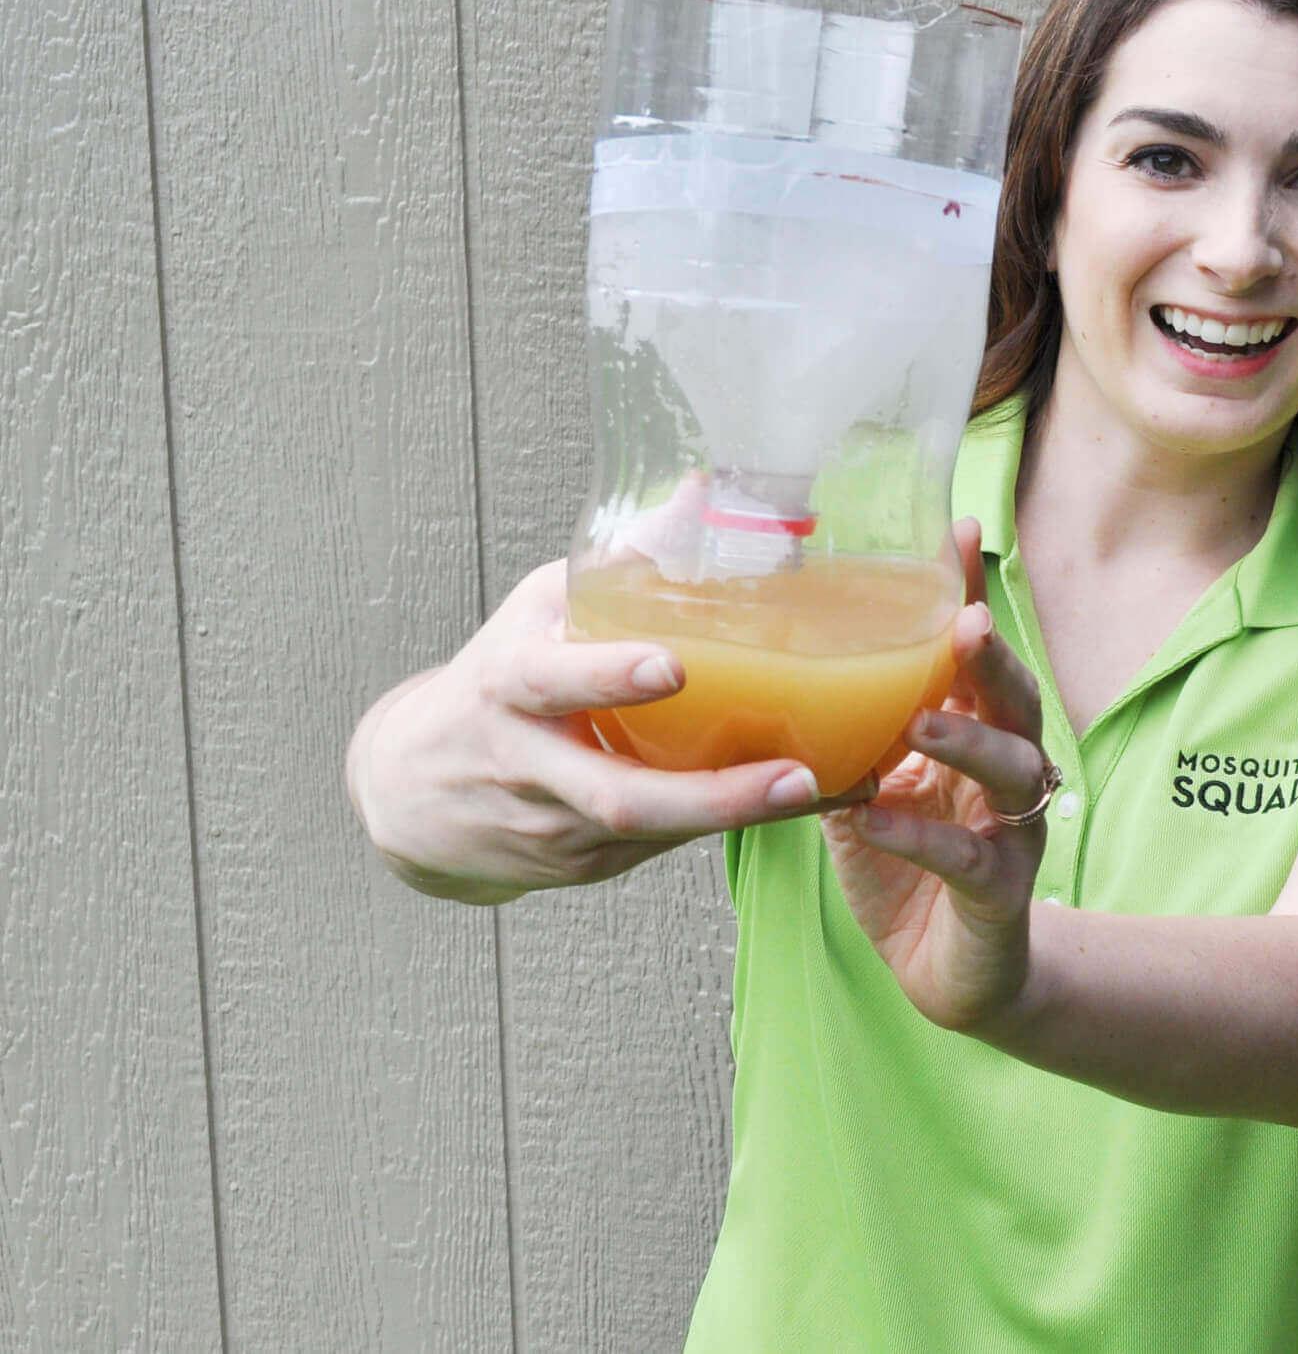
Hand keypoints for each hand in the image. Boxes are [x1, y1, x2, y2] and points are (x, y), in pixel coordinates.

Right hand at [346, 557, 876, 902]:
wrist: (410, 789)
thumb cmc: (498, 679)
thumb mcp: (542, 608)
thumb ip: (623, 561)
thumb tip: (702, 492)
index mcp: (509, 686)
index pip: (550, 680)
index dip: (607, 675)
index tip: (673, 666)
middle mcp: (527, 764)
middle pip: (617, 797)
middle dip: (713, 795)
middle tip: (797, 775)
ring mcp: (553, 827)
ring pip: (654, 833)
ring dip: (743, 816)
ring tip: (825, 790)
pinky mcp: (580, 867)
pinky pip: (663, 851)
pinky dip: (731, 828)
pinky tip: (800, 806)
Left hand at [819, 517, 1052, 1032]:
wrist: (953, 977)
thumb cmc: (908, 870)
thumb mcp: (869, 789)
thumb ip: (840, 736)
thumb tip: (759, 670)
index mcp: (976, 735)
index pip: (976, 654)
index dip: (971, 595)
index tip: (960, 530)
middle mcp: (1006, 773)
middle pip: (1015, 701)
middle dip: (990, 661)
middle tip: (962, 625)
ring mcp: (1011, 833)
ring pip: (1009, 772)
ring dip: (966, 741)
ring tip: (922, 721)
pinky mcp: (998, 895)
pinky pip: (967, 858)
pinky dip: (921, 836)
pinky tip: (879, 820)